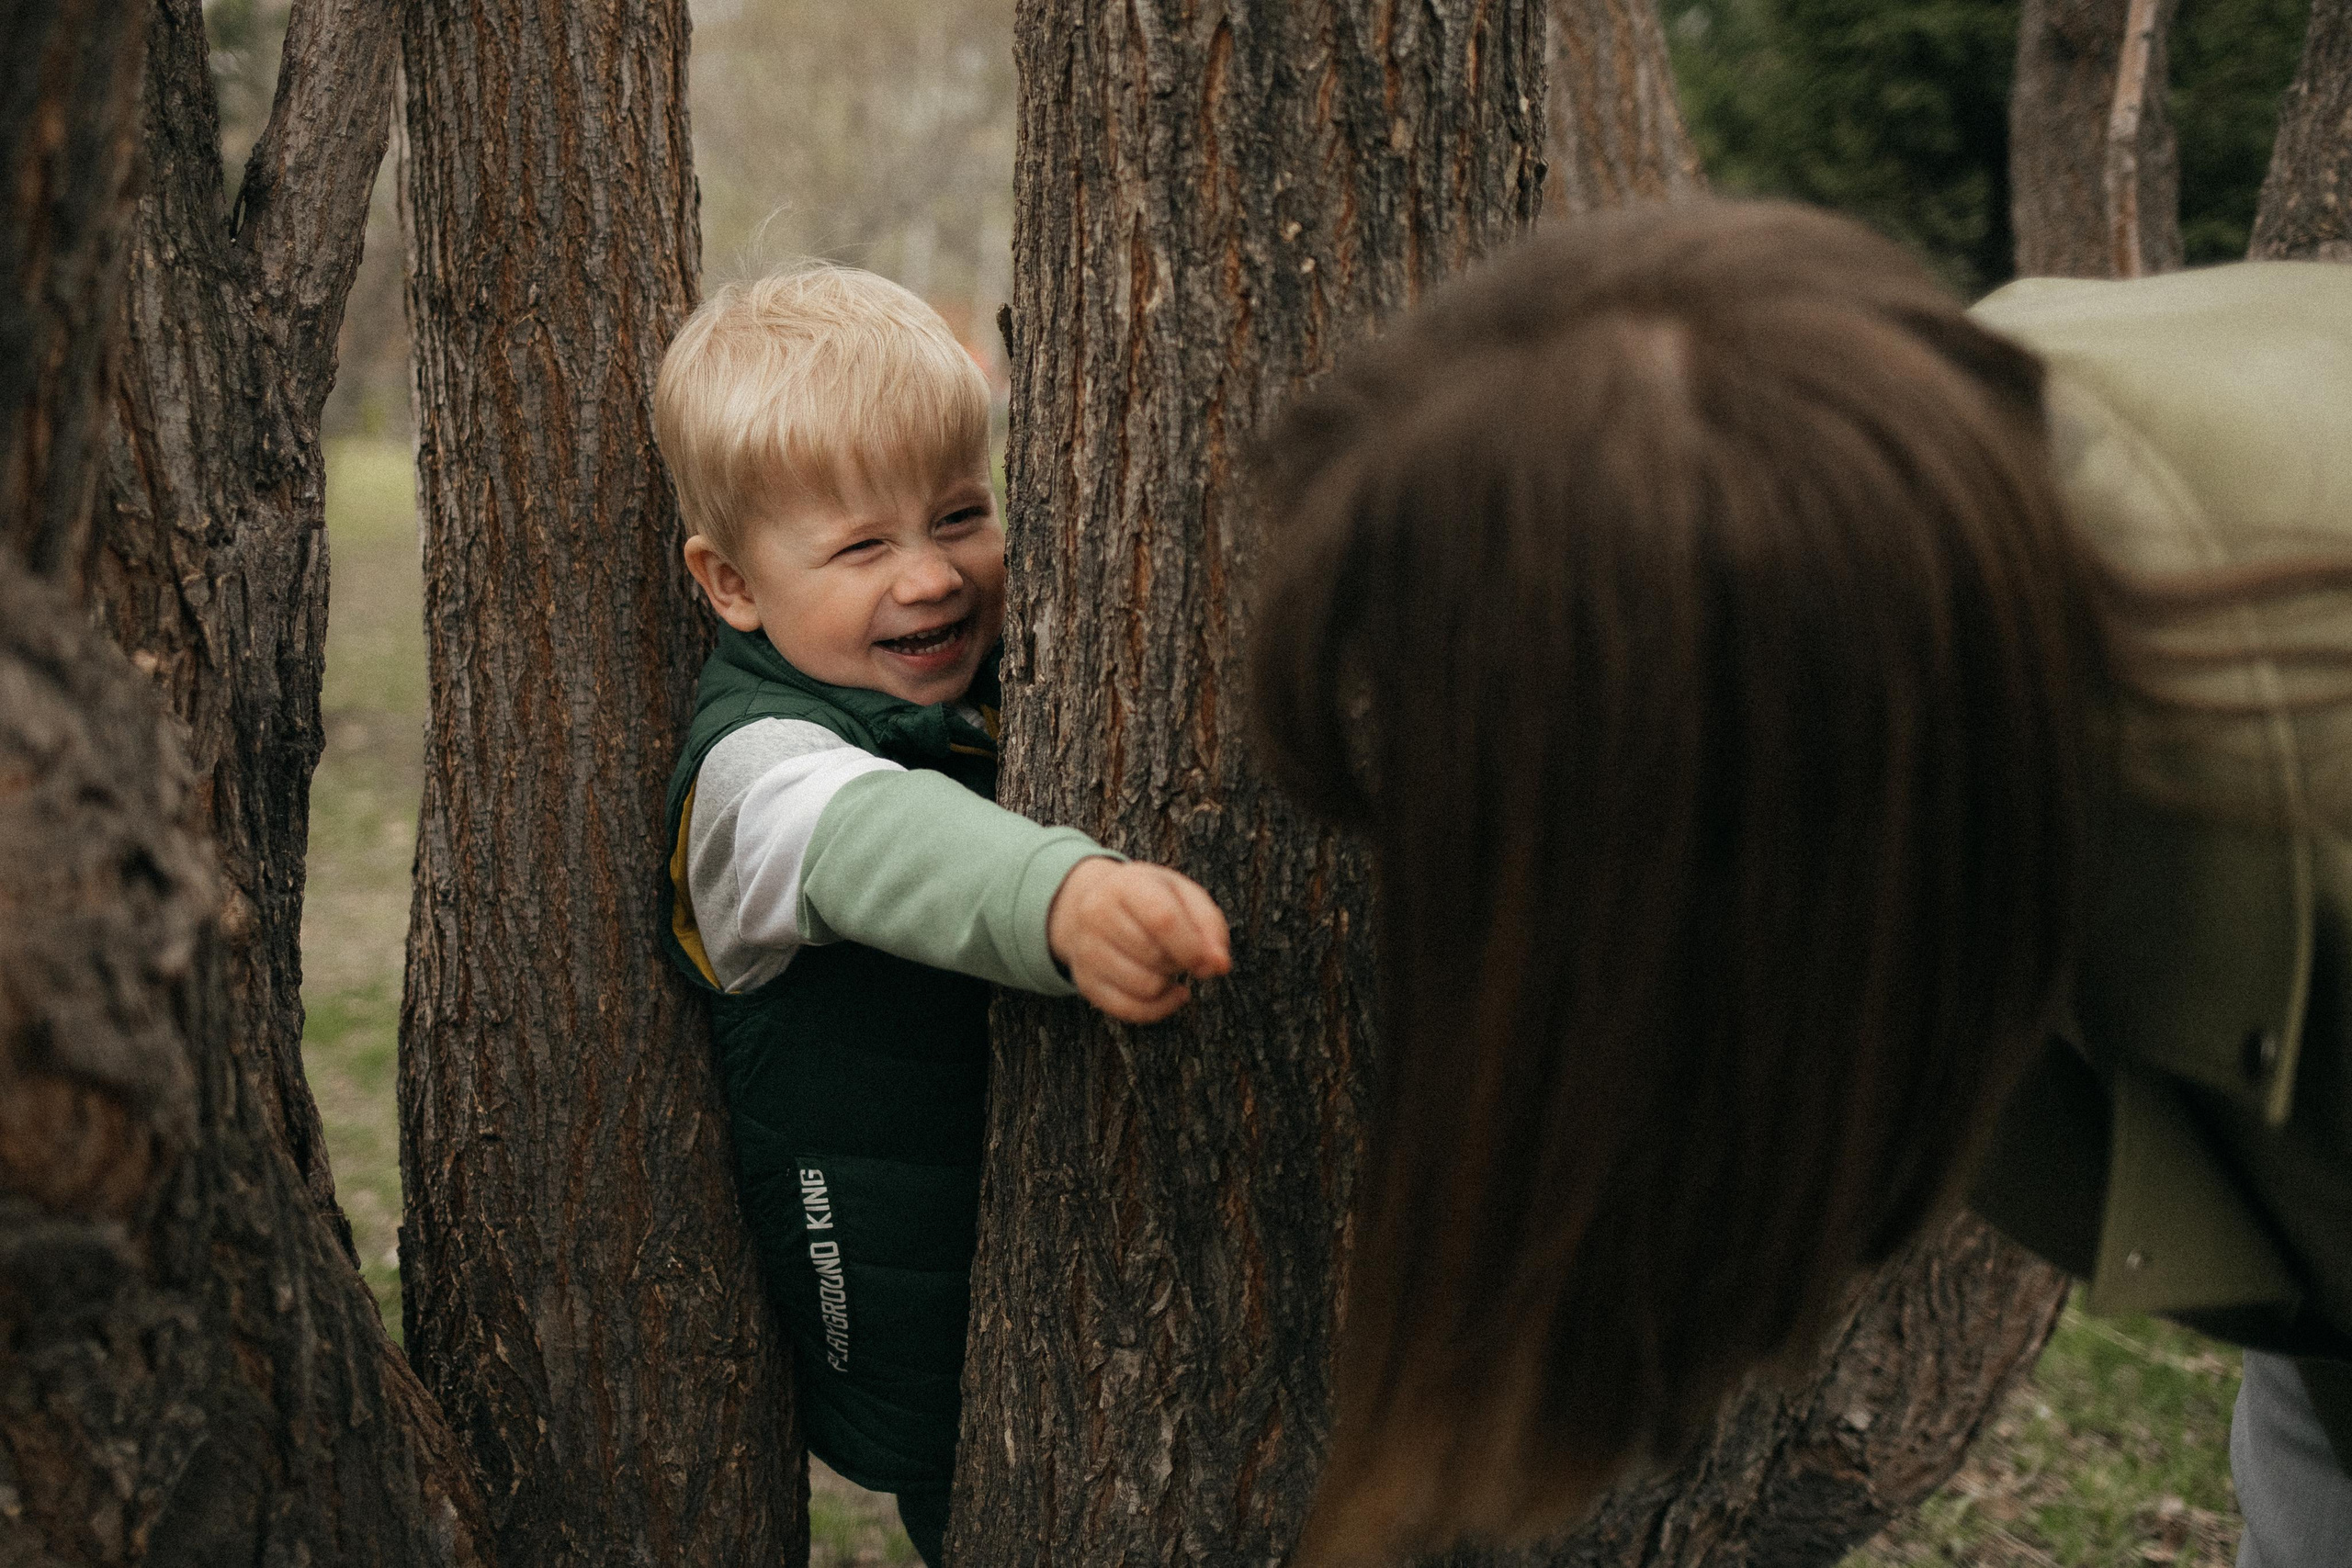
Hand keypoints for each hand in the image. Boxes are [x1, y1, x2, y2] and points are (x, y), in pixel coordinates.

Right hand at [1046, 858, 1231, 1023]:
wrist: (1094, 905)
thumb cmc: (1149, 899)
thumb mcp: (1183, 894)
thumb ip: (1209, 924)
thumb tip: (1219, 965)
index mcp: (1125, 885)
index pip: (1163, 920)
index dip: (1193, 947)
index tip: (1211, 961)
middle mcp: (1097, 915)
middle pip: (1156, 956)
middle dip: (1181, 961)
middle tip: (1179, 950)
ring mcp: (1086, 951)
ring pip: (1146, 987)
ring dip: (1168, 983)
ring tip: (1165, 965)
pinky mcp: (1086, 982)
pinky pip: (1130, 1010)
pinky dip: (1159, 1007)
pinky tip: (1168, 991)